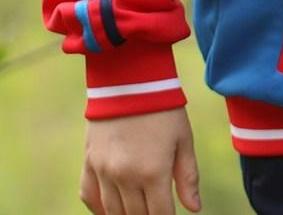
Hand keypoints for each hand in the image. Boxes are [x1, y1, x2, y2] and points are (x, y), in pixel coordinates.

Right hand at [80, 108, 201, 214]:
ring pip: (113, 212)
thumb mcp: (183, 140)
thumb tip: (194, 208)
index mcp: (153, 172)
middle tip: (155, 210)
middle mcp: (125, 176)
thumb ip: (187, 177)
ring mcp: (103, 171)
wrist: (129, 80)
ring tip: (137, 211)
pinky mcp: (88, 162)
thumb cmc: (163, 109)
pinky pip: (89, 196)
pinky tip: (111, 210)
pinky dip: (99, 208)